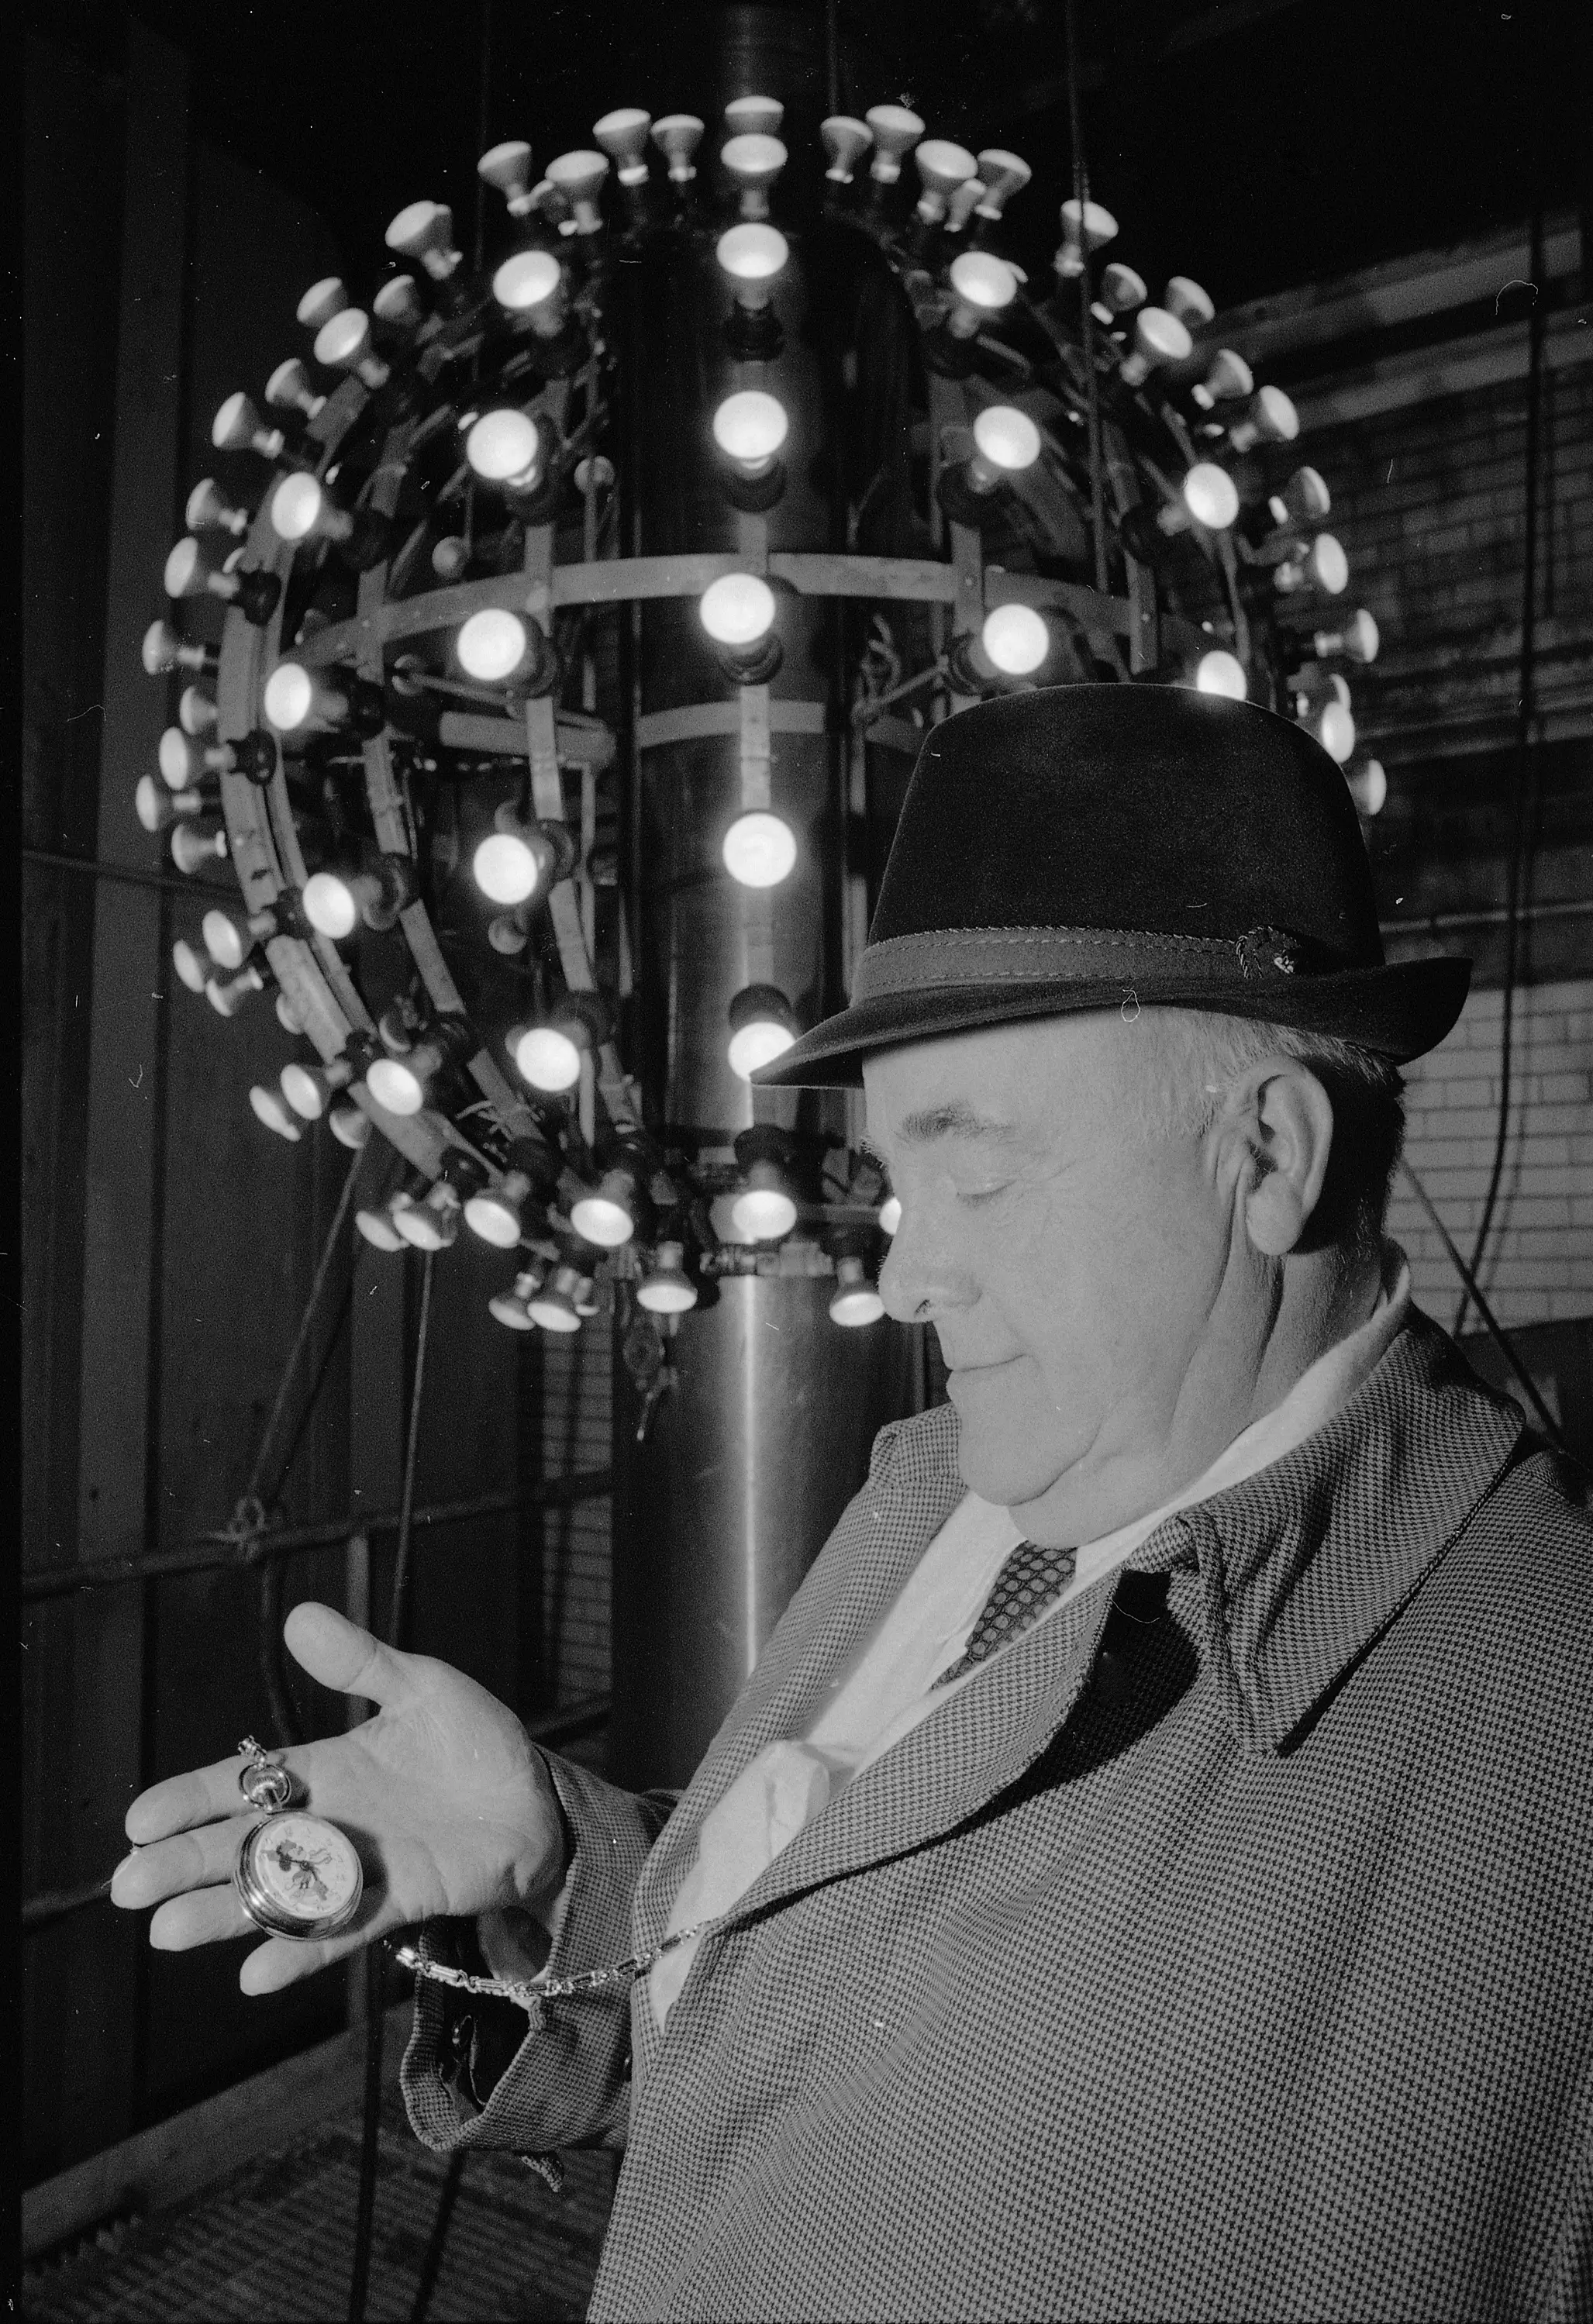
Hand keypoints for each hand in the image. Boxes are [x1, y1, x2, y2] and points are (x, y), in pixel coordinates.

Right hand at [111, 1602, 565, 1994]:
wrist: (538, 1799)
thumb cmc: (474, 1741)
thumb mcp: (420, 1686)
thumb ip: (360, 1662)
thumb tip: (298, 1617)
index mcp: (324, 1768)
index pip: (242, 1784)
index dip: (191, 1800)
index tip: (138, 1820)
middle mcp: (328, 1823)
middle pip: (242, 1845)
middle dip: (186, 1864)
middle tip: (129, 1887)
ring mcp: (359, 1869)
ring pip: (277, 1894)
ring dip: (224, 1913)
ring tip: (167, 1932)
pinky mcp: (398, 1903)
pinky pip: (340, 1931)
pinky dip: (299, 1951)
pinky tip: (255, 1974)